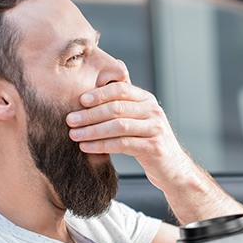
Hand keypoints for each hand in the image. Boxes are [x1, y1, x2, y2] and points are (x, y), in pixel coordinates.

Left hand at [66, 82, 192, 189]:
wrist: (173, 169)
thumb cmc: (149, 142)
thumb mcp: (140, 119)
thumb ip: (125, 101)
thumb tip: (110, 73)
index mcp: (147, 100)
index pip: (120, 90)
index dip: (99, 94)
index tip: (79, 100)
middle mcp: (153, 111)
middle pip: (117, 108)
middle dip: (90, 114)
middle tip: (70, 120)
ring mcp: (155, 129)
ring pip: (118, 126)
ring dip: (92, 130)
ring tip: (74, 135)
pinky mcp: (153, 148)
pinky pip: (122, 144)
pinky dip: (101, 145)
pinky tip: (86, 147)